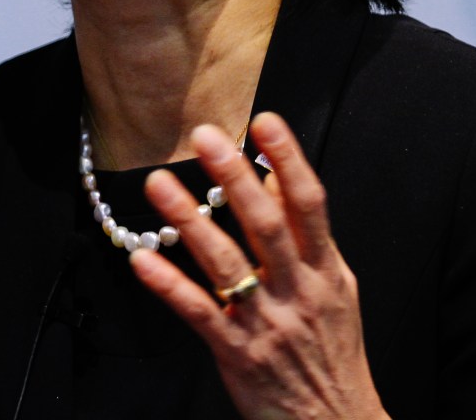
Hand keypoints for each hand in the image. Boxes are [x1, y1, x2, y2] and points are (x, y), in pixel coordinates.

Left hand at [129, 114, 388, 419]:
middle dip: (235, 178)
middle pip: (266, 225)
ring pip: (226, 264)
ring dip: (189, 220)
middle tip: (205, 137)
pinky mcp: (237, 354)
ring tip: (159, 183)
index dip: (289, 161)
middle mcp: (299, 292)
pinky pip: (199, 313)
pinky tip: (142, 260)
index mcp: (326, 272)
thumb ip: (307, 239)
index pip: (310, 205)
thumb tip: (277, 182)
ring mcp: (267, 323)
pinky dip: (169, 285)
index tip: (264, 121)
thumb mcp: (334, 291)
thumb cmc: (332, 353)